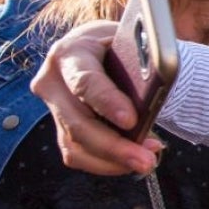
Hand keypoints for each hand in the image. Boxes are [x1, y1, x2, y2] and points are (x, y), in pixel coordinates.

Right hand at [30, 20, 161, 175]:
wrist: (97, 49)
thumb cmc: (119, 46)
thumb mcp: (129, 44)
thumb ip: (138, 65)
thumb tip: (155, 93)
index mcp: (70, 53)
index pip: (85, 82)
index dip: (108, 102)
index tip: (131, 121)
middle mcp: (52, 82)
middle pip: (78, 123)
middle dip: (114, 146)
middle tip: (147, 160)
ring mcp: (53, 108)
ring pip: (74, 145)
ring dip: (112, 160)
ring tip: (146, 162)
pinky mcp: (60, 127)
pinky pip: (77, 154)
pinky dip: (106, 163)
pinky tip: (131, 161)